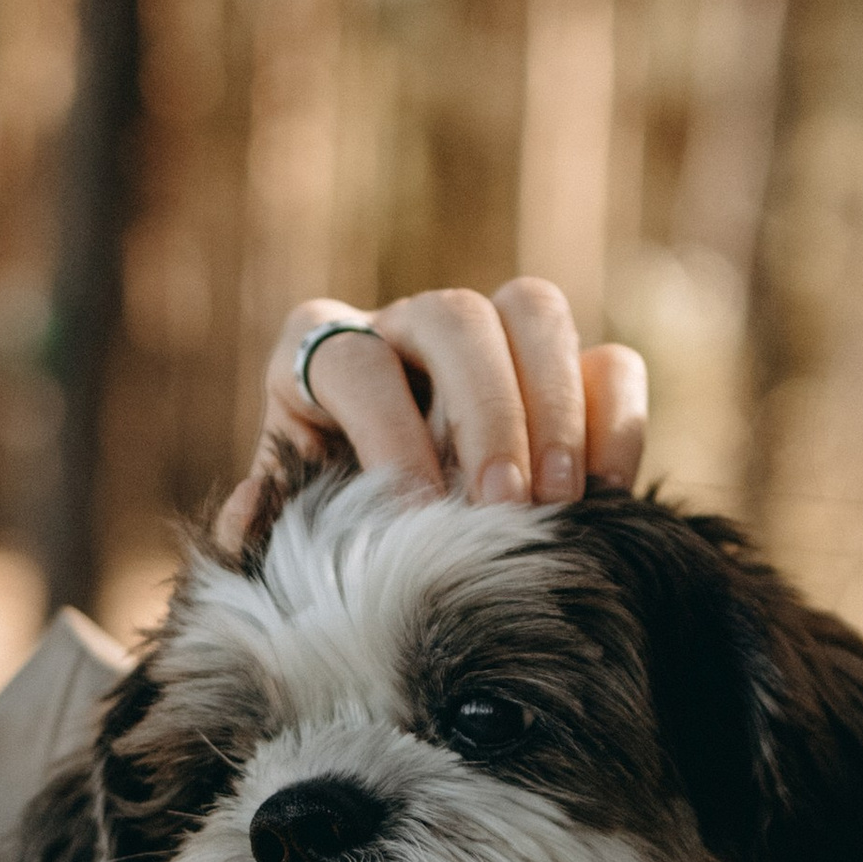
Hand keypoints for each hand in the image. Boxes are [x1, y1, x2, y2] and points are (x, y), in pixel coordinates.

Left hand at [218, 278, 647, 550]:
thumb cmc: (329, 533)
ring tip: (561, 502)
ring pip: (535, 310)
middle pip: (454, 316)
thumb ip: (266, 523)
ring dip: (556, 407)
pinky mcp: (566, 374)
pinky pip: (609, 361)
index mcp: (323, 354)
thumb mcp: (289, 529)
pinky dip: (615, 421)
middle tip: (504, 509)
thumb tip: (247, 521)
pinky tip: (607, 496)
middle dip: (486, 413)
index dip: (387, 431)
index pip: (354, 360)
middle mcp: (407, 328)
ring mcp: (494, 341)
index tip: (418, 513)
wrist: (400, 551)